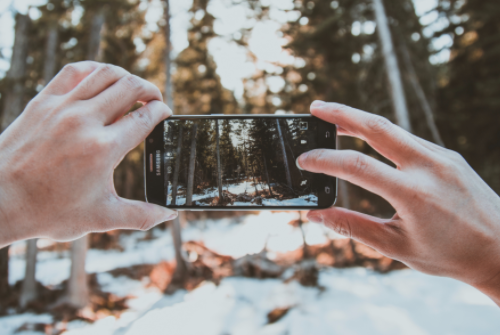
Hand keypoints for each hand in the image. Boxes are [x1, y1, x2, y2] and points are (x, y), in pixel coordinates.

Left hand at [0, 61, 176, 246]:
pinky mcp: (43, 101)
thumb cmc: (48, 211)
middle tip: (154, 100)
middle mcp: (84, 121)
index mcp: (103, 149)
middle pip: (130, 87)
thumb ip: (141, 216)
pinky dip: (95, 69)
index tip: (165, 113)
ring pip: (105, 73)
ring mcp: (62, 107)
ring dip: (126, 77)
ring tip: (133, 88)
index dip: (161, 112)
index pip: (144, 118)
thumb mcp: (101, 217)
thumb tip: (169, 216)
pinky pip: (75, 71)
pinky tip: (102, 78)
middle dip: (150, 90)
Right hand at [298, 101, 499, 304]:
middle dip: (342, 113)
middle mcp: (430, 166)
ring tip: (335, 121)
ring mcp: (442, 157)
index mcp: (414, 194)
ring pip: (394, 129)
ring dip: (361, 122)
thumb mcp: (396, 246)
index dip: (326, 160)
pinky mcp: (449, 156)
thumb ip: (353, 227)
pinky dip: (383, 136)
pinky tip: (370, 141)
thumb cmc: (450, 255)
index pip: (358, 167)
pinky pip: (409, 139)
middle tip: (315, 108)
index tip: (304, 160)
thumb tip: (316, 215)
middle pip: (377, 126)